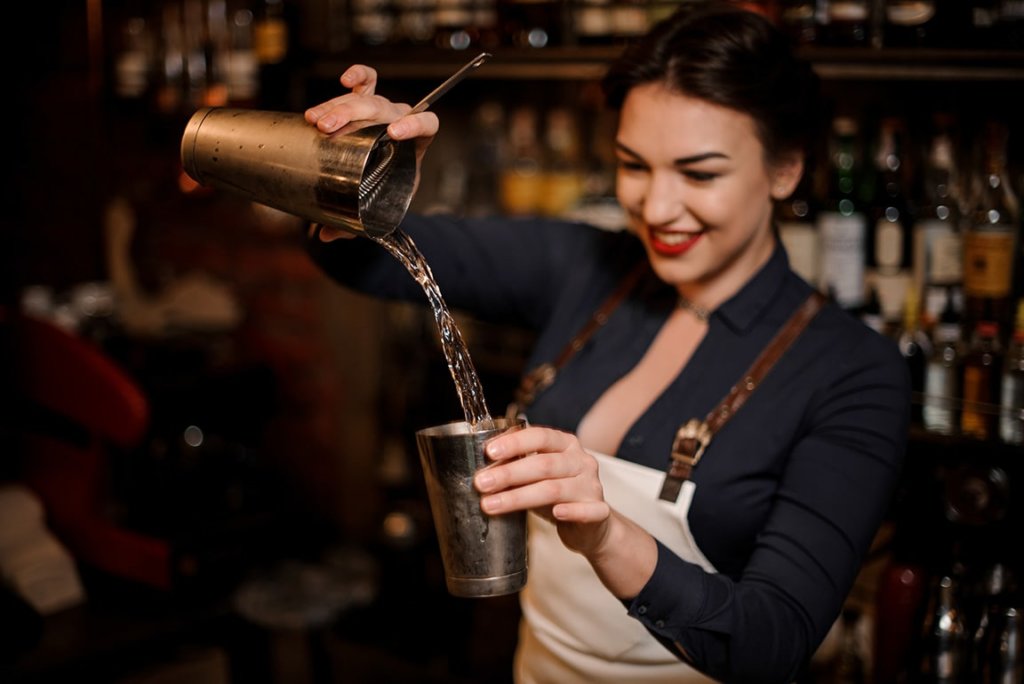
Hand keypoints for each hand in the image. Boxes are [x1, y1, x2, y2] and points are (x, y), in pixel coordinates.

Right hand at [305, 64, 439, 241]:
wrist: (380, 175)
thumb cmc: (386, 188)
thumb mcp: (379, 206)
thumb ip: (356, 221)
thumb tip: (324, 235)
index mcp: (417, 143)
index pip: (427, 124)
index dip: (414, 125)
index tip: (393, 134)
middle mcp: (401, 121)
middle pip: (383, 109)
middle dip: (353, 116)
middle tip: (328, 129)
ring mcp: (384, 109)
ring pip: (365, 98)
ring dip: (338, 107)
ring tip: (316, 120)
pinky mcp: (367, 100)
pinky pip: (366, 81)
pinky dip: (358, 76)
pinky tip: (345, 80)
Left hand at [476, 426, 657, 597]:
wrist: (590, 526)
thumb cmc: (557, 495)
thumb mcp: (538, 475)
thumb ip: (518, 464)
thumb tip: (481, 462)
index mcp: (566, 445)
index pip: (541, 436)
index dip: (515, 442)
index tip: (489, 452)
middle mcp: (582, 461)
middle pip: (543, 464)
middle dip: (508, 473)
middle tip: (481, 483)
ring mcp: (592, 486)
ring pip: (554, 489)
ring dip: (519, 497)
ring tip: (491, 505)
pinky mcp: (599, 511)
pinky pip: (586, 511)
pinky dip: (570, 511)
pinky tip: (555, 513)